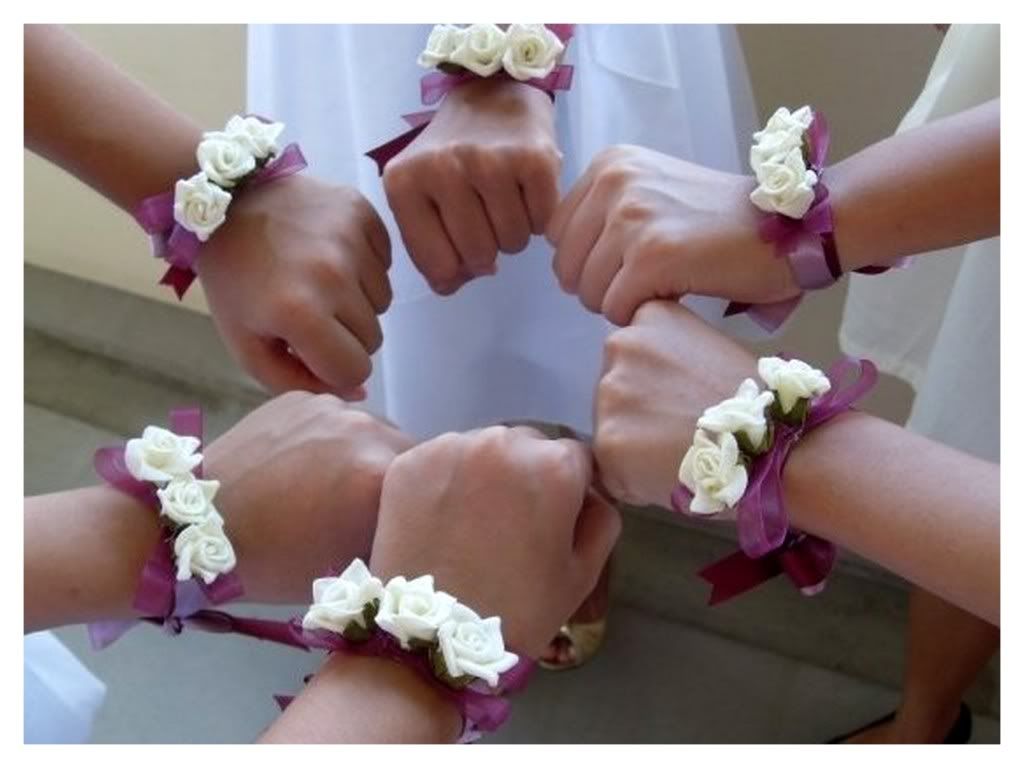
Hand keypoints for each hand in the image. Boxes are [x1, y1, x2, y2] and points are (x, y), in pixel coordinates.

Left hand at [197, 175, 391, 398]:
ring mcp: (351, 240)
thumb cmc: (235, 280)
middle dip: (345, 335)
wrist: (228, 201)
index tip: (313, 350)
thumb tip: (358, 393)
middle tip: (311, 312)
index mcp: (299, 314)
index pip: (356, 370)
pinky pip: (386, 263)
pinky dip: (366, 267)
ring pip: (383, 302)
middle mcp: (333, 276)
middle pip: (372, 338)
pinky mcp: (363, 212)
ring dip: (357, 301)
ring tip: (319, 281)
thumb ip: (297, 382)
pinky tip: (332, 254)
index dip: (335, 369)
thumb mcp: (248, 344)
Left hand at [203, 392, 412, 602]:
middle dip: (393, 477)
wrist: (193, 529)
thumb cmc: (275, 563)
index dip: (419, 505)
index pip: (431, 484)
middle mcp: (366, 429)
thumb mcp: (351, 565)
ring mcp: (331, 407)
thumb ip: (394, 533)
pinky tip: (301, 463)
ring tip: (328, 482)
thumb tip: (416, 521)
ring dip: (363, 452)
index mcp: (382, 476)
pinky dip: (328, 437)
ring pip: (370, 429)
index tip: (400, 522)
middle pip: (406, 450)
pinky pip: (334, 415)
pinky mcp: (299, 397)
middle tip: (362, 507)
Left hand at [369, 426, 620, 657]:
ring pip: (481, 447)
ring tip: (473, 521)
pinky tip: (442, 518)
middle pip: (527, 445)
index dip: (570, 488)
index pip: (576, 457)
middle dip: (526, 474)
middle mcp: (503, 441)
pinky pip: (440, 459)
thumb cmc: (518, 609)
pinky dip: (445, 480)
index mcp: (555, 466)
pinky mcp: (409, 460)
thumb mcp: (582, 573)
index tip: (554, 517)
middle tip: (512, 522)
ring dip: (485, 473)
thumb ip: (600, 519)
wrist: (432, 636)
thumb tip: (590, 493)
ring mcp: (451, 447)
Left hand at [383, 78, 559, 293]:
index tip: (460, 243)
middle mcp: (442, 168)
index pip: (438, 267)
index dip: (456, 267)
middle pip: (479, 257)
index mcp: (404, 184)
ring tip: (505, 201)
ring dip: (513, 233)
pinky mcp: (533, 157)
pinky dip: (538, 216)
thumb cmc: (452, 155)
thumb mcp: (422, 197)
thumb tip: (451, 286)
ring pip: (512, 243)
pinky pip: (541, 222)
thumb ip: (430, 250)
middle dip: (488, 250)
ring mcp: (489, 161)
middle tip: (487, 217)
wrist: (492, 92)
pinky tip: (526, 190)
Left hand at [547, 145, 798, 325]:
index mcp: (609, 164)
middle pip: (566, 266)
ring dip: (621, 303)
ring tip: (663, 287)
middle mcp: (614, 181)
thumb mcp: (653, 191)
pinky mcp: (651, 256)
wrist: (789, 226)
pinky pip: (616, 308)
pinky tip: (675, 297)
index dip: (589, 260)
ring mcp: (631, 217)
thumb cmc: (722, 221)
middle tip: (647, 283)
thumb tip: (565, 261)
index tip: (629, 262)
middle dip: (600, 287)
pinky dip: (641, 315)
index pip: (556, 234)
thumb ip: (607, 212)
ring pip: (588, 292)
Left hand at [593, 301, 755, 507]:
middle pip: (613, 389)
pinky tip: (669, 476)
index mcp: (649, 318)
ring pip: (610, 430)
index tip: (682, 399)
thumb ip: (671, 356)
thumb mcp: (709, 349)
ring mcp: (608, 392)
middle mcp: (620, 345)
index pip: (629, 354)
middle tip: (681, 431)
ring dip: (633, 448)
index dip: (654, 385)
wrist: (773, 445)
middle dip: (637, 413)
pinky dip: (632, 481)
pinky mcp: (606, 440)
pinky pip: (609, 469)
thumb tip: (653, 387)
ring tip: (679, 455)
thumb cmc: (755, 403)